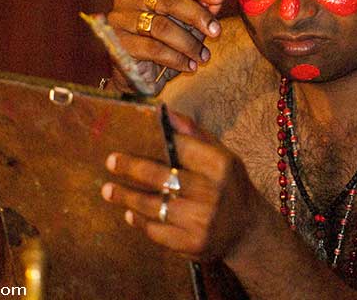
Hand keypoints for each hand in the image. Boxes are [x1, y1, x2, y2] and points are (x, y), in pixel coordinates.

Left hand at [100, 111, 259, 260]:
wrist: (248, 231)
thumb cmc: (230, 186)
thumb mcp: (223, 156)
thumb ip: (195, 134)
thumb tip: (165, 112)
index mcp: (221, 166)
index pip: (181, 148)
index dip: (155, 140)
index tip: (131, 136)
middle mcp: (212, 192)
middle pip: (161, 177)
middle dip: (131, 168)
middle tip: (111, 161)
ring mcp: (201, 220)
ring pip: (154, 205)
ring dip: (127, 197)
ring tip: (108, 190)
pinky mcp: (192, 243)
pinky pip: (157, 231)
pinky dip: (140, 221)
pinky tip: (129, 214)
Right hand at [106, 0, 225, 92]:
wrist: (140, 73)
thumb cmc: (166, 42)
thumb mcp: (187, 24)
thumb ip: (201, 9)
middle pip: (168, 0)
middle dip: (196, 16)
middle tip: (216, 31)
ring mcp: (120, 18)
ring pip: (161, 26)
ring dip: (188, 43)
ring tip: (203, 56)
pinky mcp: (117, 42)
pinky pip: (152, 49)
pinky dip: (176, 58)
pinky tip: (189, 65)